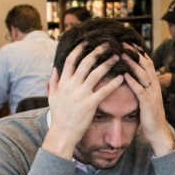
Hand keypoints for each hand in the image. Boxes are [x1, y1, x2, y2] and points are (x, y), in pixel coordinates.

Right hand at [42, 44, 124, 159]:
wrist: (63, 133)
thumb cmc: (59, 115)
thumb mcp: (53, 96)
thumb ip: (54, 81)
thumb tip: (54, 68)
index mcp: (63, 82)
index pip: (70, 61)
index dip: (79, 49)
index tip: (87, 41)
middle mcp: (72, 86)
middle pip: (85, 63)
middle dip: (97, 52)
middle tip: (107, 44)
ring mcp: (81, 94)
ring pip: (96, 74)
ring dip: (107, 64)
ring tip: (117, 57)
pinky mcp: (90, 104)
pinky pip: (104, 91)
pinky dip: (113, 83)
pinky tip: (122, 77)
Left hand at [121, 48, 174, 156]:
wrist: (158, 131)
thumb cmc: (149, 114)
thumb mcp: (146, 96)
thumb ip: (141, 85)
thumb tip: (131, 75)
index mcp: (154, 83)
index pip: (147, 62)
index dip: (138, 51)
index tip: (128, 41)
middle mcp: (154, 86)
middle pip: (145, 64)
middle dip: (134, 53)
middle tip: (122, 42)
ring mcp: (152, 94)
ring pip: (143, 75)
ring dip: (132, 64)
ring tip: (121, 54)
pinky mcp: (148, 104)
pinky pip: (140, 90)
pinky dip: (132, 82)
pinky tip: (124, 75)